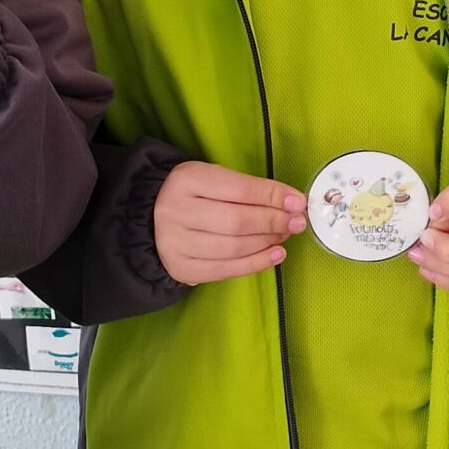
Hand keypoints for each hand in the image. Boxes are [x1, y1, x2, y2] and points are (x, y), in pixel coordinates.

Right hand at [154, 161, 305, 284]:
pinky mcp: (181, 268)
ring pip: (234, 247)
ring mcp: (175, 243)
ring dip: (267, 242)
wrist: (150, 219)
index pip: (238, 189)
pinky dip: (256, 263)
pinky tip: (274, 254)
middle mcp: (176, 211)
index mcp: (187, 180)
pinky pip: (226, 270)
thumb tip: (292, 203)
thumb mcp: (215, 179)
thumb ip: (250, 189)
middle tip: (296, 222)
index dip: (272, 196)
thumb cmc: (193, 195)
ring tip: (284, 235)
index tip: (298, 202)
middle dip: (273, 222)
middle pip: (237, 221)